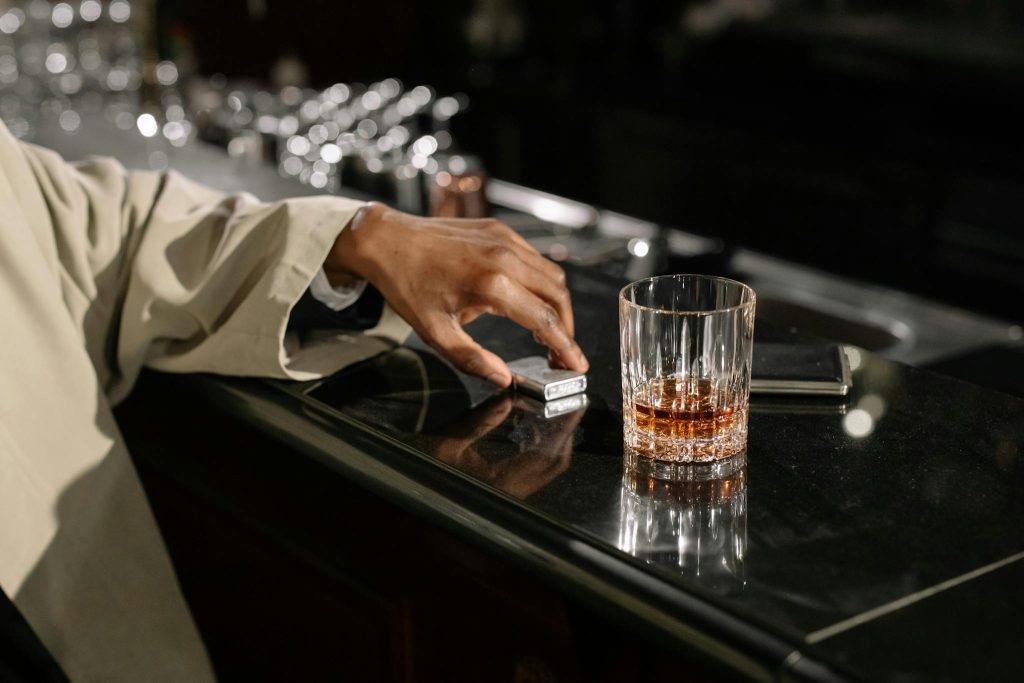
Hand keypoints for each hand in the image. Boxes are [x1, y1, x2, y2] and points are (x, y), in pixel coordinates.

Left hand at [325, 203, 588, 385]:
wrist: (387, 240)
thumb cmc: (407, 286)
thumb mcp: (435, 332)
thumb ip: (473, 359)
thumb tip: (503, 378)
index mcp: (492, 285)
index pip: (545, 320)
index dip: (566, 347)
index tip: (577, 366)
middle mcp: (505, 257)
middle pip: (558, 297)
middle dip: (565, 328)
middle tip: (559, 354)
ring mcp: (505, 239)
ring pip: (552, 275)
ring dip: (556, 305)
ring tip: (545, 332)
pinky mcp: (500, 230)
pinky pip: (535, 258)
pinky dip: (542, 283)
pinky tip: (528, 302)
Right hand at [433, 395, 582, 498]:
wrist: (417, 495)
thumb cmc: (427, 476)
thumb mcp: (448, 441)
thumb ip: (483, 418)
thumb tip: (510, 395)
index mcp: (503, 482)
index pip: (551, 455)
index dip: (567, 429)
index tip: (575, 407)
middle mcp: (513, 492)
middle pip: (555, 464)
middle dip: (563, 433)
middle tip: (567, 406)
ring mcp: (511, 494)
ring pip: (546, 468)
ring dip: (551, 440)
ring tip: (546, 412)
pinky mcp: (506, 491)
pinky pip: (533, 469)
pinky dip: (538, 448)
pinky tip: (527, 429)